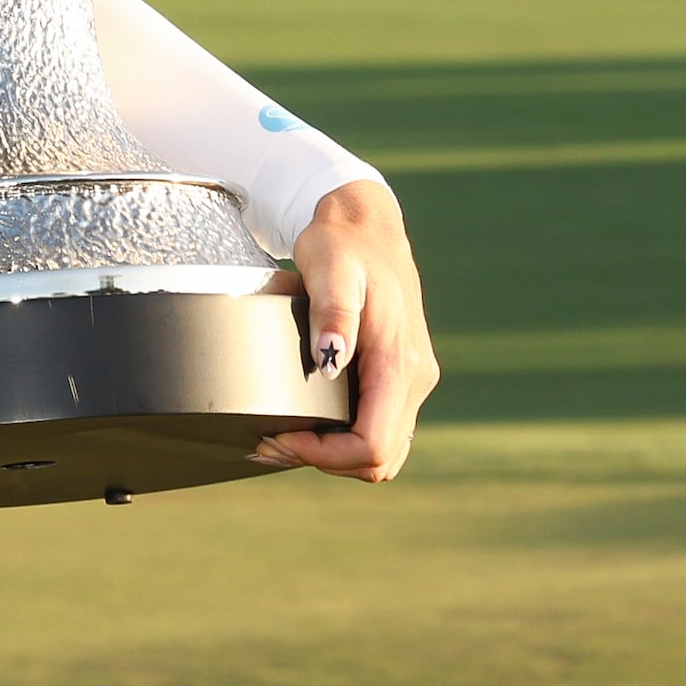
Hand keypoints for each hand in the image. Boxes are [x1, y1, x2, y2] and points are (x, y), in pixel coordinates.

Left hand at [253, 179, 438, 480]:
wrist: (365, 224)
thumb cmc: (343, 244)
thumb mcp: (331, 269)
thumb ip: (332, 315)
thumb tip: (330, 361)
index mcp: (400, 363)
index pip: (372, 444)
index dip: (325, 455)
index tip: (280, 435)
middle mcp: (414, 379)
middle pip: (379, 460)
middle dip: (324, 461)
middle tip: (271, 442)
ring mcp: (411, 381)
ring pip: (383, 452)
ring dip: (335, 458)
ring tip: (284, 439)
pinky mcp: (399, 378)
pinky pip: (380, 430)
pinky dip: (346, 443)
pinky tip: (309, 426)